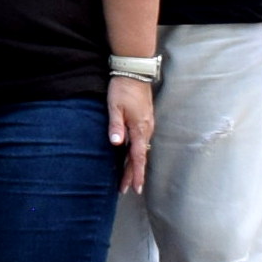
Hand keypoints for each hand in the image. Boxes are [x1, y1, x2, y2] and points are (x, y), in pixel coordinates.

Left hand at [106, 73, 157, 192]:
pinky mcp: (144, 120)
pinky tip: (130, 156)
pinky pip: (141, 141)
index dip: (136, 173)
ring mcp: (146, 125)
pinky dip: (135, 152)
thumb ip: (115, 125)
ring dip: (133, 164)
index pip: (138, 156)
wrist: (134, 71)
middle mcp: (146, 129)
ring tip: (127, 178)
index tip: (135, 188)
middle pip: (139, 156)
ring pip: (141, 150)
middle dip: (133, 174)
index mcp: (139, 128)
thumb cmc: (122, 88)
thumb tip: (116, 144)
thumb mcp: (115, 106)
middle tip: (126, 190)